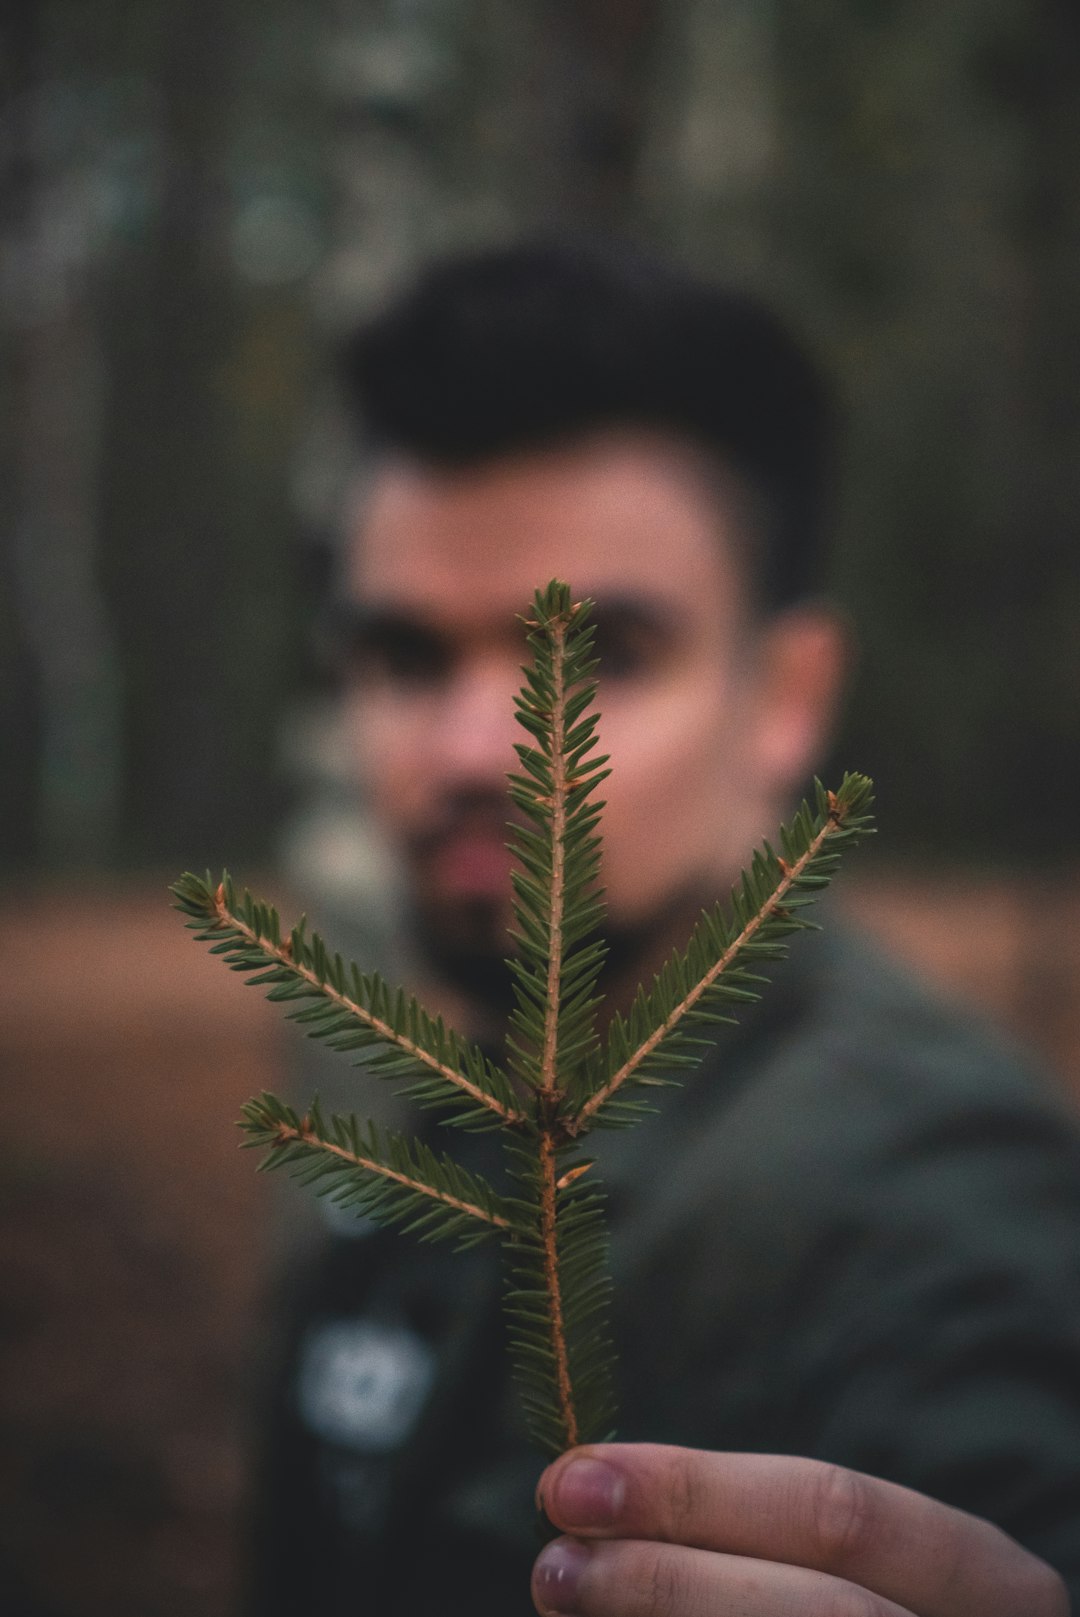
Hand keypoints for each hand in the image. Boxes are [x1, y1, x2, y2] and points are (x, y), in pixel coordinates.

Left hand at [532, 1445, 1067, 1616]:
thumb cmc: (850, 1608)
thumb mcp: (853, 1577)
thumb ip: (753, 1546)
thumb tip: (599, 1505)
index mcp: (992, 1588)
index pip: (840, 1514)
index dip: (696, 1490)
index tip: (574, 1477)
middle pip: (820, 1614)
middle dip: (670, 1580)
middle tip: (554, 1561)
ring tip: (566, 1599)